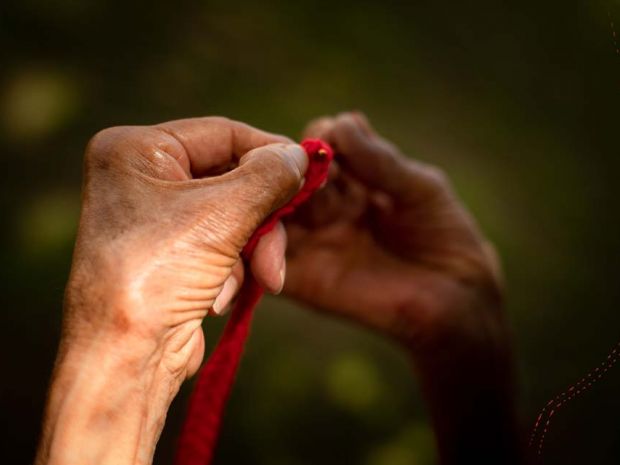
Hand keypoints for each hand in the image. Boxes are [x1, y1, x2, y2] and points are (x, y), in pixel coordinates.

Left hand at [37, 117, 307, 464]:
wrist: (126, 356)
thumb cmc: (160, 273)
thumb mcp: (223, 213)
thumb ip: (269, 176)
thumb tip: (299, 155)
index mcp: (136, 150)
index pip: (222, 133)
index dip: (269, 152)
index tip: (309, 174)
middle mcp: (141, 177)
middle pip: (231, 178)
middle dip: (262, 220)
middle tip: (280, 248)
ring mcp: (155, 217)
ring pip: (234, 215)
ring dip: (249, 251)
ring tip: (255, 281)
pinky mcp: (170, 253)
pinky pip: (221, 244)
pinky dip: (231, 269)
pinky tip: (216, 297)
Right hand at [284, 112, 503, 349]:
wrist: (457, 301)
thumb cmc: (445, 238)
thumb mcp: (421, 190)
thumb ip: (381, 161)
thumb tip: (342, 121)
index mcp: (354, 181)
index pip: (320, 147)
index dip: (319, 138)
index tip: (326, 137)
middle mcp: (326, 207)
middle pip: (290, 177)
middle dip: (292, 168)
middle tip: (303, 167)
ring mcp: (312, 241)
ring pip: (271, 213)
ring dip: (272, 200)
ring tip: (290, 194)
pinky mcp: (302, 279)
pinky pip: (266, 260)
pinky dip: (258, 244)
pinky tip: (265, 227)